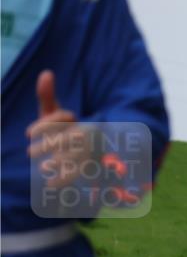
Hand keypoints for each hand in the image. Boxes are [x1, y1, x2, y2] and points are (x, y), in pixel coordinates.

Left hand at [26, 70, 93, 188]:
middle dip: (49, 144)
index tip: (28, 134)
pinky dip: (64, 179)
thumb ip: (48, 97)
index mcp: (76, 119)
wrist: (87, 154)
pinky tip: (50, 184)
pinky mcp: (88, 168)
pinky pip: (79, 173)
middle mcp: (85, 134)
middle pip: (70, 137)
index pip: (63, 117)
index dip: (44, 125)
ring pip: (75, 155)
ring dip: (58, 161)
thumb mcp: (53, 115)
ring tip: (43, 166)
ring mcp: (88, 151)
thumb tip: (46, 72)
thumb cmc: (64, 131)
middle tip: (29, 153)